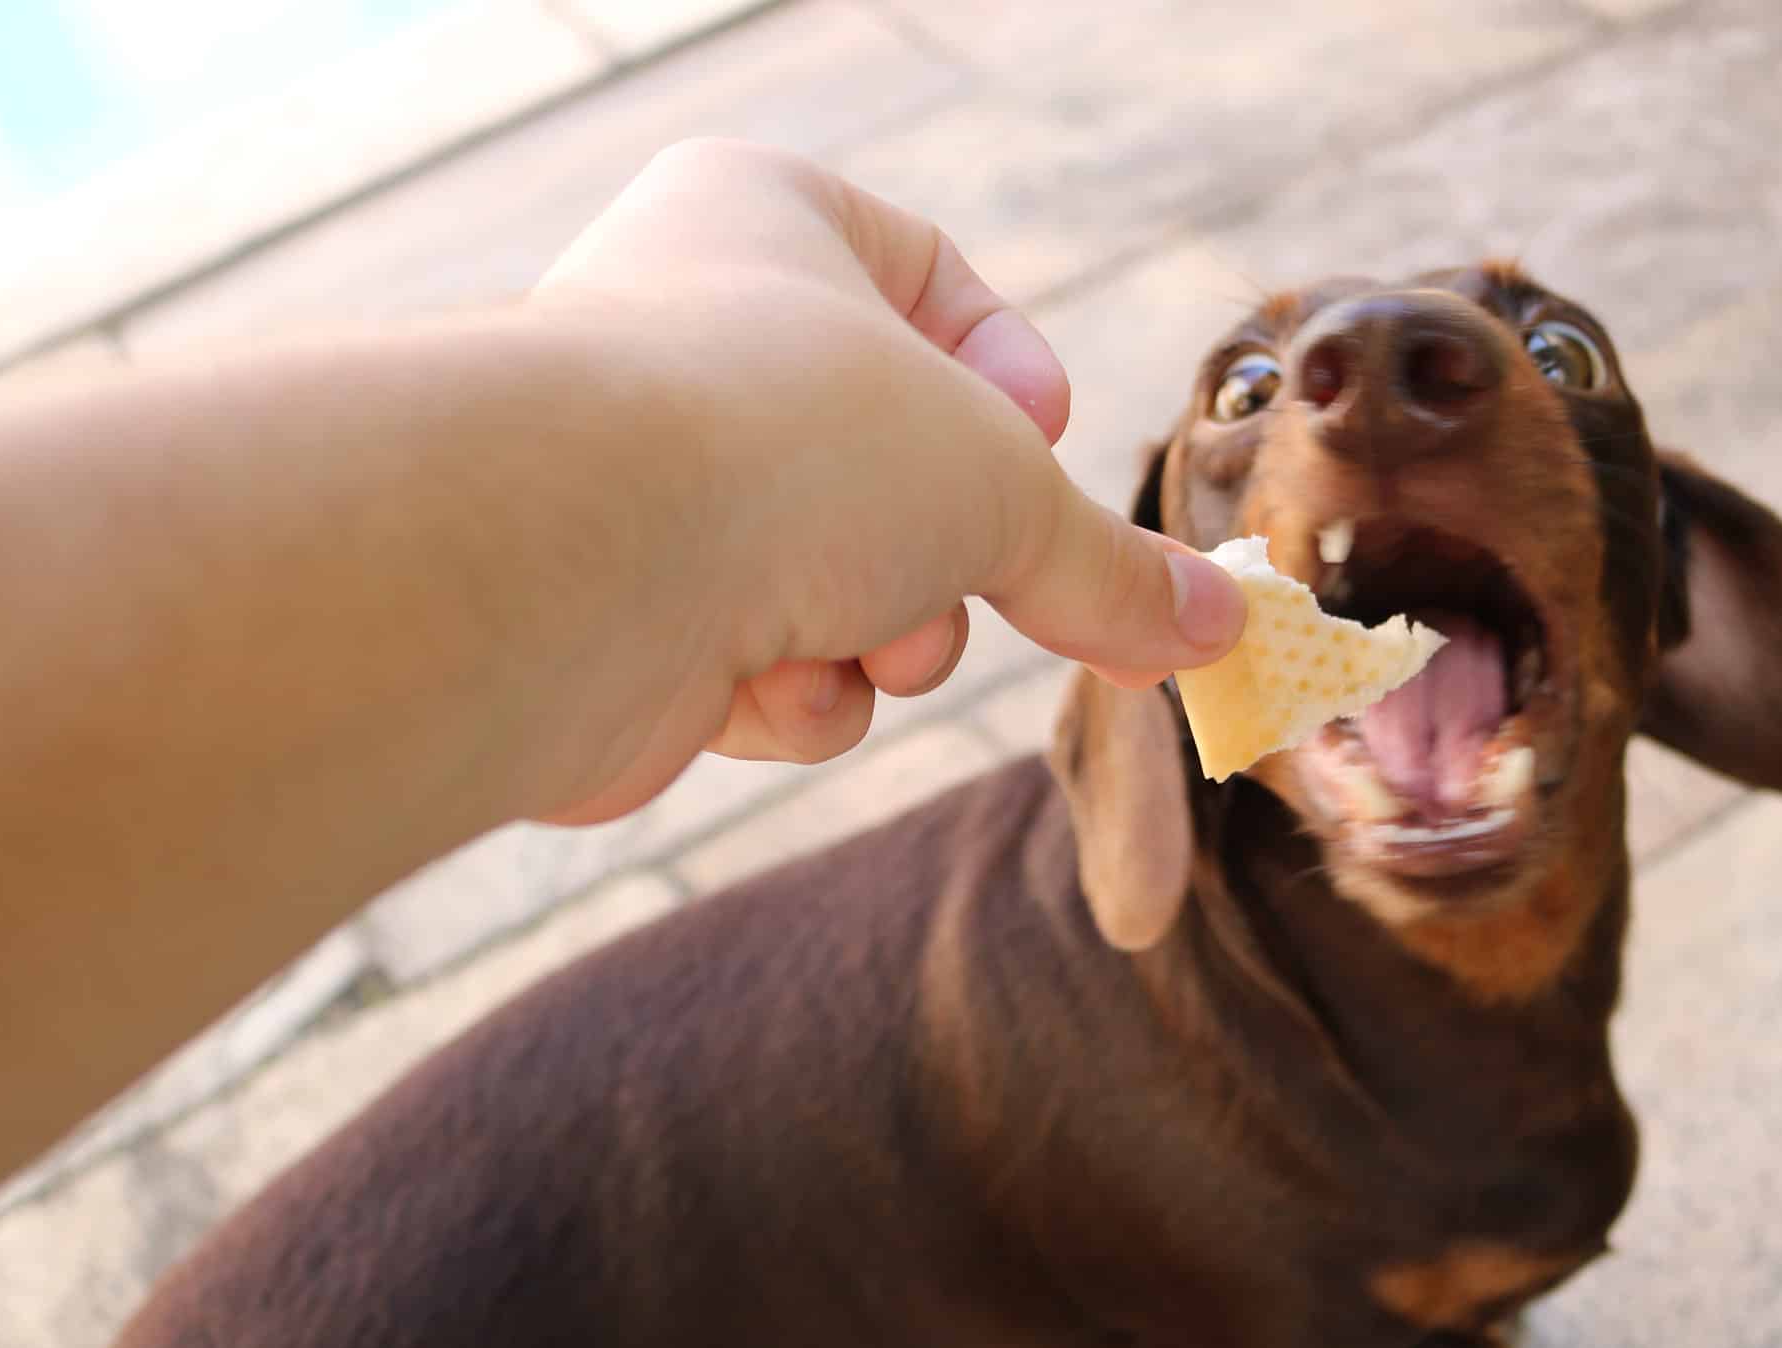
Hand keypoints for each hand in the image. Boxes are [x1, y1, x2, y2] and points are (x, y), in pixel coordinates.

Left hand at [525, 140, 1243, 822]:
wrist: (565, 565)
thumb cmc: (781, 442)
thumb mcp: (1001, 484)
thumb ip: (1108, 563)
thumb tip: (1216, 631)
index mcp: (765, 219)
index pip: (931, 282)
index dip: (1011, 379)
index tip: (1049, 442)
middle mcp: (686, 334)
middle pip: (896, 463)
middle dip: (951, 555)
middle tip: (971, 580)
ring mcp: (642, 482)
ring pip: (840, 580)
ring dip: (881, 635)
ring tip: (855, 631)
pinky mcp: (613, 620)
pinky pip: (760, 663)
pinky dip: (788, 694)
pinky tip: (756, 682)